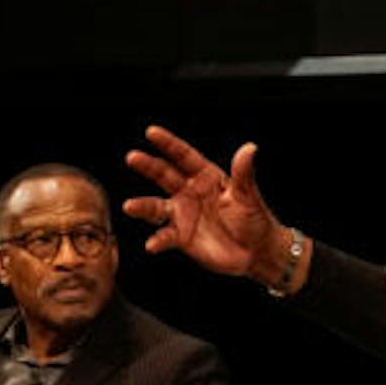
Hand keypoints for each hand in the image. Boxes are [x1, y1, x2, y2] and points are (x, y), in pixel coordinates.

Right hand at [122, 126, 286, 280]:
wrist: (256, 252)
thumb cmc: (254, 219)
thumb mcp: (248, 195)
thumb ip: (243, 173)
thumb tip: (250, 148)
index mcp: (206, 176)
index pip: (183, 156)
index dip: (168, 144)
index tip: (151, 132)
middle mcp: (189, 192)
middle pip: (164, 175)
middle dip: (148, 166)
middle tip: (132, 157)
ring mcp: (183, 214)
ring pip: (156, 207)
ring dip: (143, 206)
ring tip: (129, 207)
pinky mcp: (181, 237)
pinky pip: (165, 236)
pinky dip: (158, 240)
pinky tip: (152, 245)